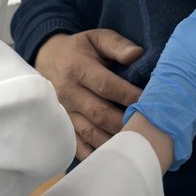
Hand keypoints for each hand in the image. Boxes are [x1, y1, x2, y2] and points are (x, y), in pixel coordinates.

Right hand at [34, 29, 143, 159]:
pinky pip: (75, 144)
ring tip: (135, 146)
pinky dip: (92, 154)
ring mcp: (63, 112)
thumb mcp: (96, 38)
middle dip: (124, 122)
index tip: (150, 103)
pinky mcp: (61, 125)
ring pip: (89, 132)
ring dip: (112, 140)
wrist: (45, 58)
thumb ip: (117, 44)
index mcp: (78, 68)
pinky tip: (111, 158)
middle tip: (148, 129)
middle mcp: (68, 92)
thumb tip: (137, 54)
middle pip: (99, 113)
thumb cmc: (78, 49)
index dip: (128, 96)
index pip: (106, 85)